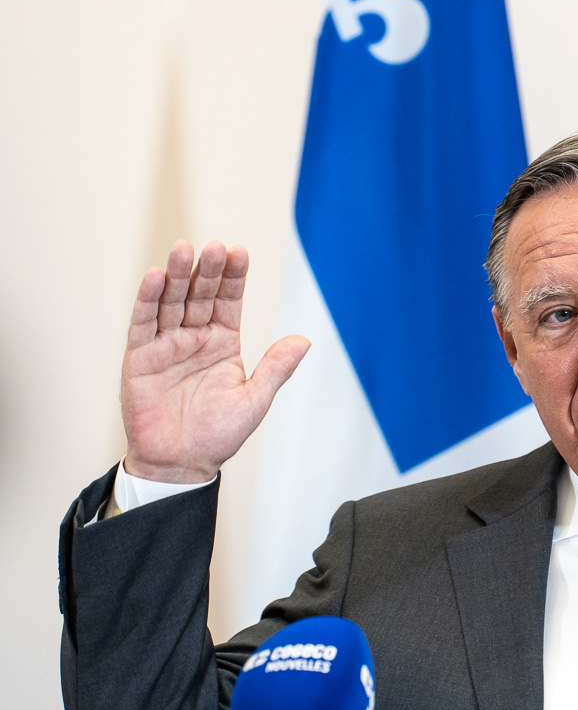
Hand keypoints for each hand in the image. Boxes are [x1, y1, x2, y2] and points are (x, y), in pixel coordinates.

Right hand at [120, 241, 309, 482]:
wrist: (181, 464)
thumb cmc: (217, 435)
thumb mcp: (254, 400)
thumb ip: (275, 368)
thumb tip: (304, 340)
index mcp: (223, 343)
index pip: (229, 301)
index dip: (234, 277)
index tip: (240, 251)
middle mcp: (194, 338)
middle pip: (199, 294)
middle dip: (208, 270)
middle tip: (214, 246)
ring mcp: (166, 345)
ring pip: (171, 302)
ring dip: (175, 275)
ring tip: (183, 249)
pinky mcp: (140, 358)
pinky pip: (143, 324)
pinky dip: (147, 300)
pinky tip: (153, 277)